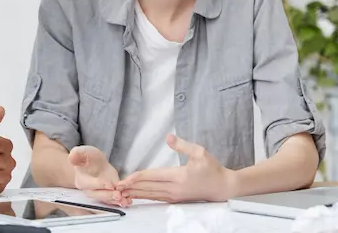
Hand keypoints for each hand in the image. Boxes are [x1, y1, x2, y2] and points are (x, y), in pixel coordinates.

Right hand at [68, 146, 127, 205]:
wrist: (94, 163)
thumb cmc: (88, 157)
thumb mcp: (82, 152)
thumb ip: (77, 154)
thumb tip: (71, 157)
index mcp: (81, 180)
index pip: (90, 184)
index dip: (99, 184)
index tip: (109, 184)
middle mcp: (89, 190)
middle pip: (99, 195)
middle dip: (109, 195)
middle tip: (119, 195)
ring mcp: (99, 194)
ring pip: (107, 199)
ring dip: (116, 200)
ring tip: (125, 200)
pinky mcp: (108, 195)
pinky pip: (114, 200)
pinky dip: (121, 201)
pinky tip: (128, 200)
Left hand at [115, 134, 233, 204]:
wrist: (222, 187)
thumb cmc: (212, 168)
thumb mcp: (200, 153)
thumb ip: (183, 145)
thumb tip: (169, 137)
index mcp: (178, 176)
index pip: (152, 176)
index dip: (136, 177)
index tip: (123, 179)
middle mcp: (174, 188)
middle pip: (147, 187)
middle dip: (130, 187)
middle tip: (114, 188)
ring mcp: (174, 196)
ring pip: (150, 194)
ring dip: (135, 193)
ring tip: (120, 193)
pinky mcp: (175, 199)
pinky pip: (156, 197)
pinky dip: (144, 196)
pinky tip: (136, 195)